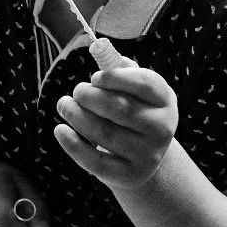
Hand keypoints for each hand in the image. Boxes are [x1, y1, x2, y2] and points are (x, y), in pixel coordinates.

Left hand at [54, 42, 180, 190]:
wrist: (141, 156)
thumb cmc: (133, 113)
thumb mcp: (136, 92)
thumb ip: (121, 71)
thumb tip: (100, 52)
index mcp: (165, 100)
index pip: (144, 84)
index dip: (115, 77)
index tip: (94, 77)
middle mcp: (162, 128)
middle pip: (120, 109)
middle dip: (90, 97)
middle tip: (76, 92)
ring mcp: (147, 155)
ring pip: (104, 133)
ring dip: (77, 116)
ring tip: (64, 105)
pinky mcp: (128, 175)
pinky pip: (96, 161)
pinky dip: (73, 145)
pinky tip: (60, 130)